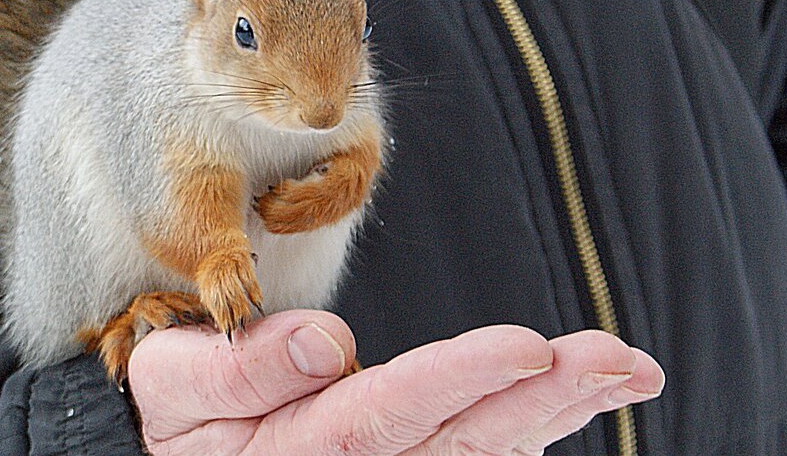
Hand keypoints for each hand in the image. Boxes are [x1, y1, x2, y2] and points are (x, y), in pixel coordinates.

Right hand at [129, 310, 663, 454]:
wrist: (165, 453)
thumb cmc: (172, 412)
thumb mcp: (177, 382)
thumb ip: (244, 367)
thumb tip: (326, 341)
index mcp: (292, 450)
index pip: (384, 417)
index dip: (456, 383)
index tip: (526, 346)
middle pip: (457, 444)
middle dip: (540, 397)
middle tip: (617, 358)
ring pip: (475, 455)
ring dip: (552, 411)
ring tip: (621, 370)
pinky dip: (524, 431)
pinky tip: (568, 401)